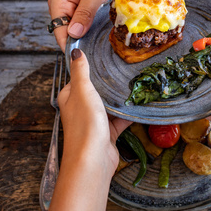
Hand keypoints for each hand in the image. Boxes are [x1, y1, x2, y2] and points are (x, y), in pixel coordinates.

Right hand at [48, 0, 118, 50]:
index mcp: (59, 4)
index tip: (83, 58)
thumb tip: (74, 33)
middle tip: (95, 55)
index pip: (60, 33)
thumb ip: (85, 13)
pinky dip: (88, 31)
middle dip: (79, 44)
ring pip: (74, 32)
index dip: (70, 47)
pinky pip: (80, 26)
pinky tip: (97, 36)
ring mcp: (68, 11)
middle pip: (66, 35)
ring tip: (98, 47)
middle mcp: (60, 9)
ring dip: (84, 39)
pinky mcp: (77, 11)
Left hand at [57, 48, 130, 169]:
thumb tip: (75, 51)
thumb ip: (81, 71)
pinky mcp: (107, 133)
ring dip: (120, 98)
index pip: (79, 76)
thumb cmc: (85, 124)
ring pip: (109, 105)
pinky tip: (140, 104)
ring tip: (135, 82)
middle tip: (125, 66)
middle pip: (96, 90)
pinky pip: (120, 119)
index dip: (90, 66)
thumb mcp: (82, 91)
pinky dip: (129, 114)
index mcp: (70, 97)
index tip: (105, 53)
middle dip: (109, 82)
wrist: (92, 160)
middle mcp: (80, 108)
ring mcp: (94, 121)